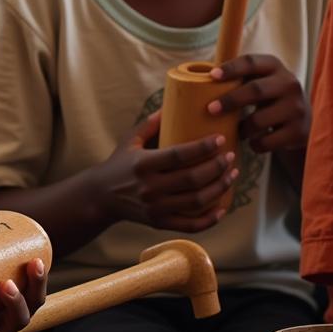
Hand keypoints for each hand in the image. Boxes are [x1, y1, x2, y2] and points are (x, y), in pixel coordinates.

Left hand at [0, 191, 46, 331]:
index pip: (32, 288)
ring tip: (5, 289)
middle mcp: (4, 319)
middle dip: (34, 288)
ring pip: (13, 327)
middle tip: (27, 270)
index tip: (36, 259)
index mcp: (4, 297)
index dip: (39, 277)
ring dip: (14, 307)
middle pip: (32, 307)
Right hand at [95, 111, 237, 231]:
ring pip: (197, 201)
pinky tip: (223, 206)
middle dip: (217, 167)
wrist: (100, 197)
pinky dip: (211, 219)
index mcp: (143, 164)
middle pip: (193, 179)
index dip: (203, 147)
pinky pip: (191, 225)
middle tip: (230, 156)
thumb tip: (171, 106)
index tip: (219, 139)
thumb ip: (150, 125)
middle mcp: (150, 187)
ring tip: (232, 175)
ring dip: (220, 188)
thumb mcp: (129, 141)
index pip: (179, 155)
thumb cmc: (118, 164)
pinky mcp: (160, 223)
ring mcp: (156, 207)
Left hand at [208, 55, 308, 153]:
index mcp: (274, 66)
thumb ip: (236, 78)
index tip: (212, 76)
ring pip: (260, 119)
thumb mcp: (257, 81)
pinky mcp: (299, 131)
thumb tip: (193, 81)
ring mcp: (297, 107)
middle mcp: (289, 83)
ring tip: (236, 130)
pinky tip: (252, 143)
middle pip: (256, 90)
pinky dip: (255, 144)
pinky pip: (268, 141)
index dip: (231, 68)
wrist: (302, 122)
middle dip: (230, 100)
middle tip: (210, 109)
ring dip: (242, 128)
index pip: (251, 62)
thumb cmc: (265, 97)